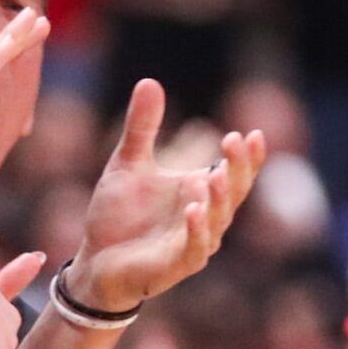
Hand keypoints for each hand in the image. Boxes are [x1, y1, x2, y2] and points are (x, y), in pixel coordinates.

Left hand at [63, 79, 265, 313]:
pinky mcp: (175, 266)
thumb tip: (150, 81)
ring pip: (217, 221)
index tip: (253, 133)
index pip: (234, 172)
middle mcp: (205, 218)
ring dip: (219, 198)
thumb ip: (142, 127)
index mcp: (199, 192)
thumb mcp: (127, 164)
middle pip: (234, 192)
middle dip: (238, 169)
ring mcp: (193, 243)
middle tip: (235, 141)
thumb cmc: (117, 216)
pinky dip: (196, 230)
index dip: (248, 156)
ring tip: (215, 175)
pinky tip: (193, 209)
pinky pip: (193, 249)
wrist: (94, 262)